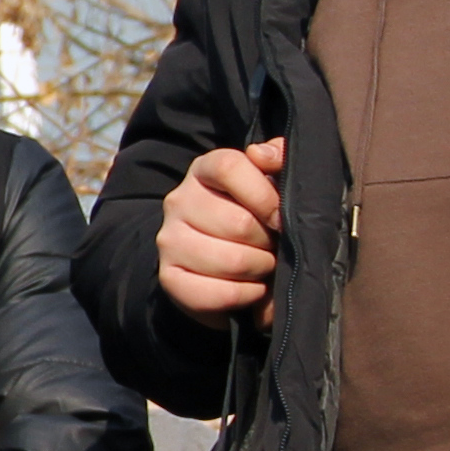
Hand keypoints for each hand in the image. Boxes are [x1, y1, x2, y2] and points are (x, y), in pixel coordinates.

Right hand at [157, 138, 288, 320]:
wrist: (225, 265)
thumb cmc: (256, 218)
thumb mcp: (273, 184)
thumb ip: (279, 160)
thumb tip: (262, 155)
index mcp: (204, 170)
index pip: (228, 167)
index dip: (264, 195)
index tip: (280, 217)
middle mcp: (178, 200)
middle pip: (237, 222)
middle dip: (268, 242)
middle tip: (273, 247)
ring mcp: (169, 240)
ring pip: (231, 261)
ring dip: (259, 270)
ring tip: (263, 267)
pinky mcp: (168, 277)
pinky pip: (218, 293)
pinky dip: (246, 296)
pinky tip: (252, 289)